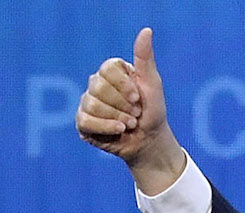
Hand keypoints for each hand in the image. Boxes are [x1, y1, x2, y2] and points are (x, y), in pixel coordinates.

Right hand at [75, 28, 183, 193]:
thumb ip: (145, 58)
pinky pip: (86, 120)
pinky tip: (119, 130)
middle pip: (98, 87)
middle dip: (123, 105)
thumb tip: (146, 30)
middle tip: (136, 114)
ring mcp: (87, 103)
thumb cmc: (152, 111)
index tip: (138, 97)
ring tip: (130, 124)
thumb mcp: (152, 84)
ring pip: (91, 104)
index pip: (107, 68)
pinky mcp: (82, 122)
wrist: (150, 141)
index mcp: (112, 72)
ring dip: (117, 117)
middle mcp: (96, 85)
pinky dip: (106, 127)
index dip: (124, 85)